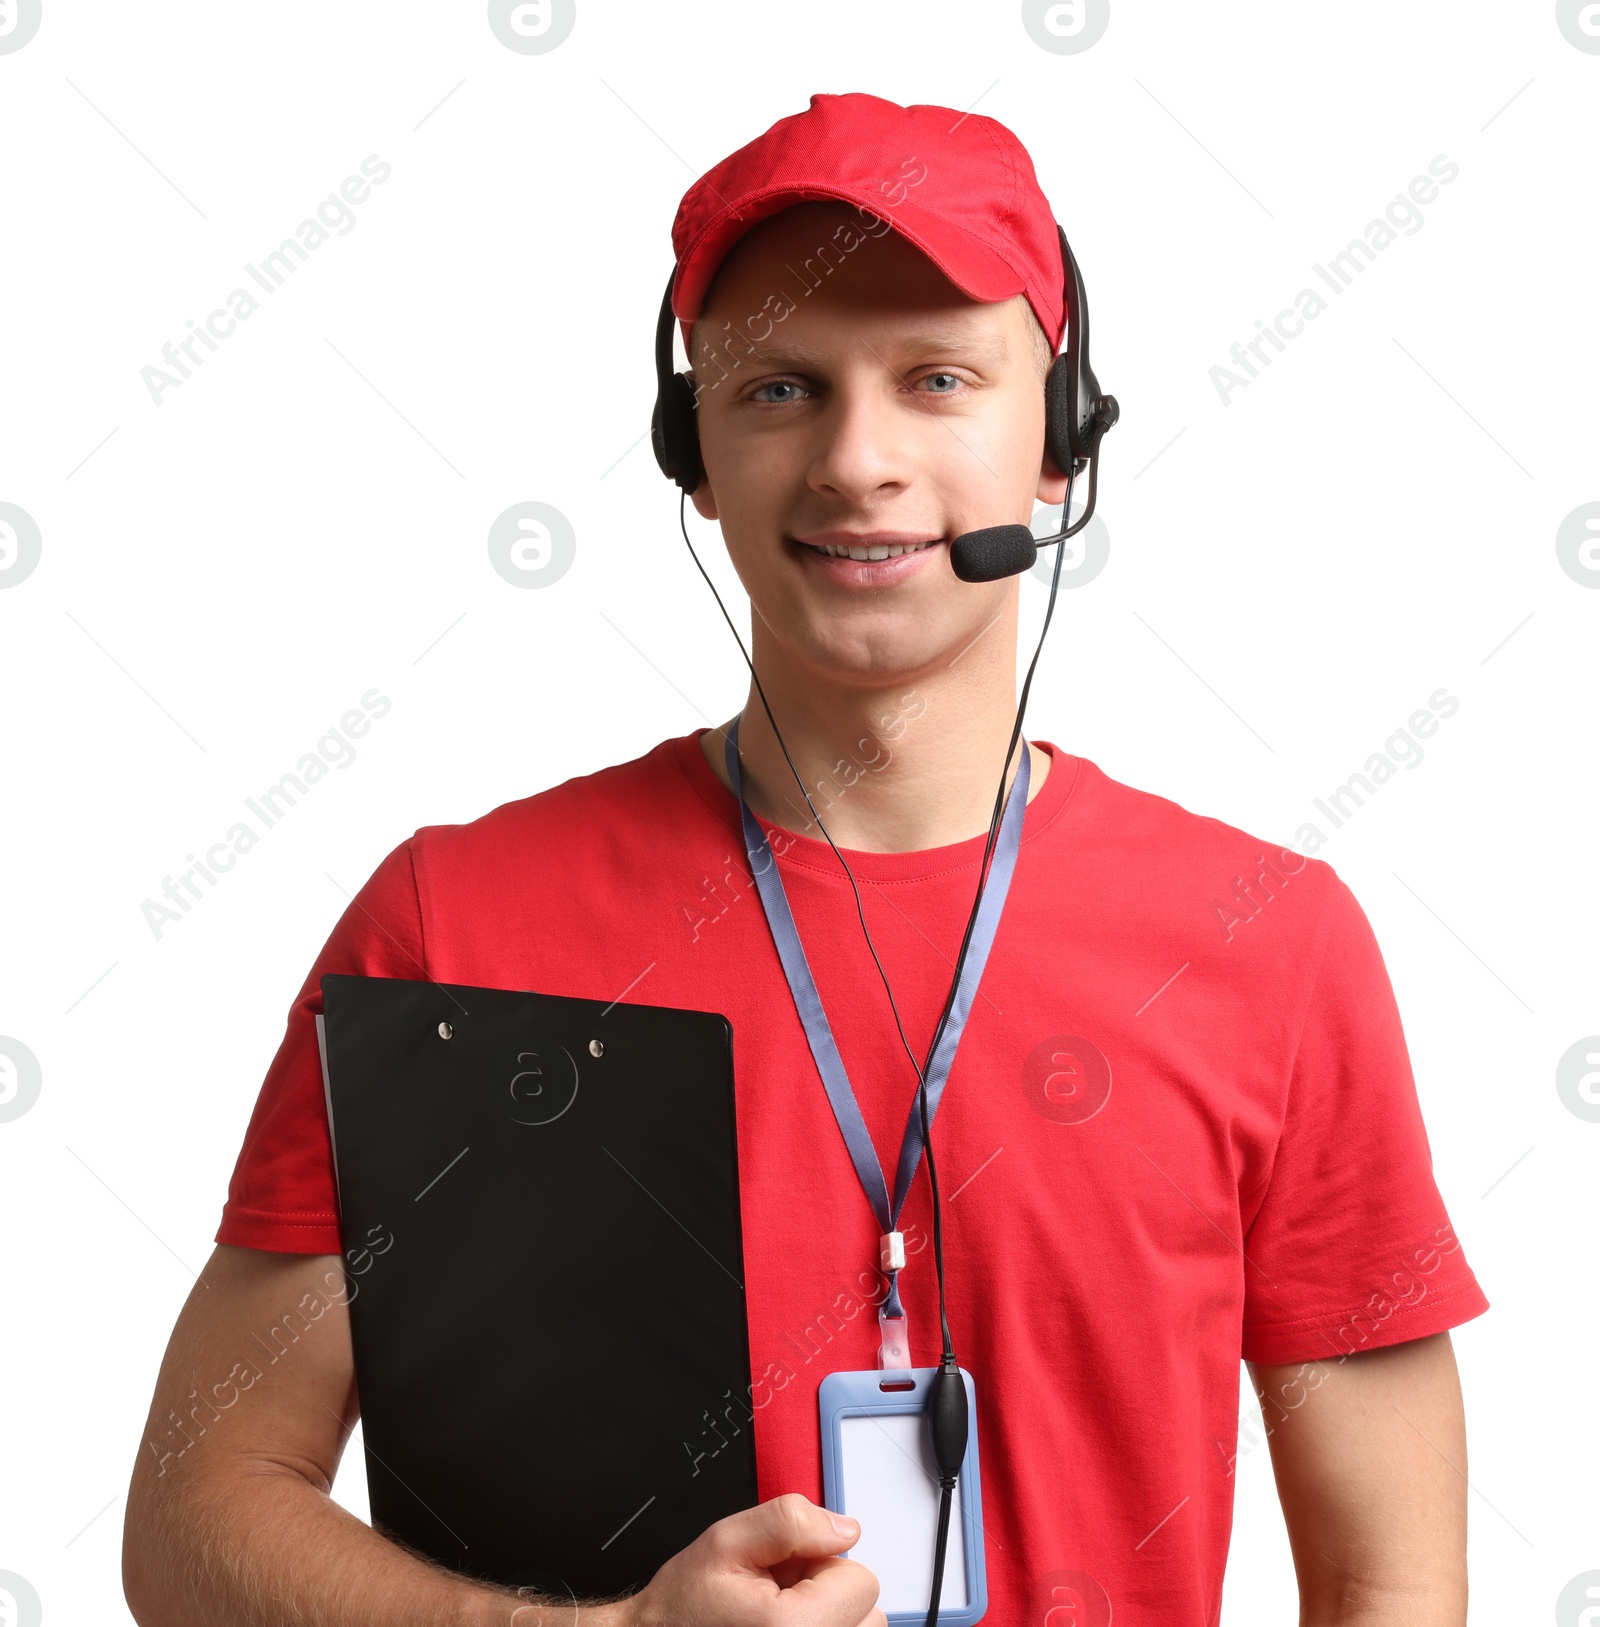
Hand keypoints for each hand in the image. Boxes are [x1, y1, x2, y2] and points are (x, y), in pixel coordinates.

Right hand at [625, 1492, 884, 1626]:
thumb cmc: (684, 1608)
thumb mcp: (726, 1542)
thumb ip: (790, 1523)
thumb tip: (845, 1530)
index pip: (862, 1581)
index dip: (821, 1564)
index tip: (783, 1574)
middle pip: (868, 1615)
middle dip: (829, 1596)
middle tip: (777, 1599)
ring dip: (827, 1620)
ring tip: (777, 1621)